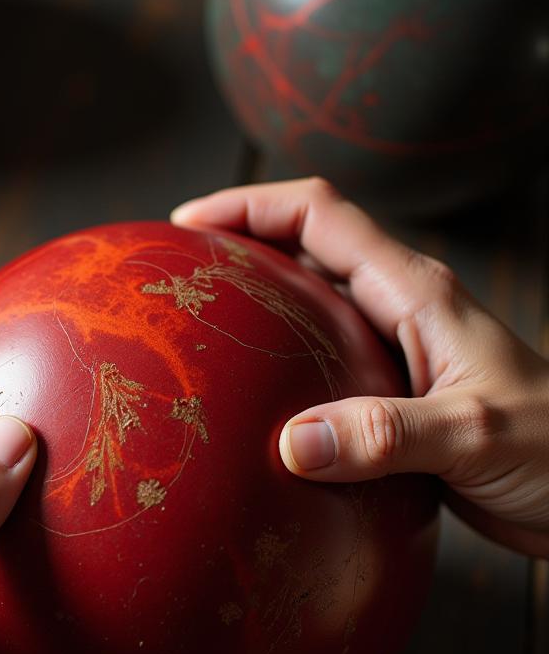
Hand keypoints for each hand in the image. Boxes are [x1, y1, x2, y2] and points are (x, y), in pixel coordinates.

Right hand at [173, 178, 548, 558]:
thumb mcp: (474, 433)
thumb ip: (385, 435)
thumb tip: (290, 445)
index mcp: (417, 294)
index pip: (321, 218)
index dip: (251, 207)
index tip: (189, 226)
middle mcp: (401, 314)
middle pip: (305, 254)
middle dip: (238, 252)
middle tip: (179, 281)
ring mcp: (396, 359)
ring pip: (310, 315)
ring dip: (255, 316)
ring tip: (199, 343)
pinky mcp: (393, 405)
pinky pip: (320, 376)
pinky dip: (278, 381)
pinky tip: (250, 417)